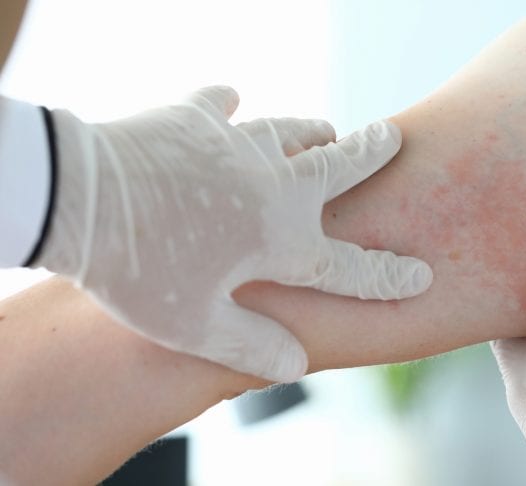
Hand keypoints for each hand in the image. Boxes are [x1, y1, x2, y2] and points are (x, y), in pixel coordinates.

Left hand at [37, 86, 432, 381]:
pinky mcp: (195, 118)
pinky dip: (229, 104)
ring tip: (327, 130)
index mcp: (281, 242)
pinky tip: (232, 101)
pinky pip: (221, 104)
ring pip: (292, 130)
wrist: (82, 200)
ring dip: (313, 131)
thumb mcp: (195, 328)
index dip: (390, 276)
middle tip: (393, 136)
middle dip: (372, 153)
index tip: (423, 274)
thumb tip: (298, 363)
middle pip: (340, 166)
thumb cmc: (141, 272)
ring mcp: (237, 145)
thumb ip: (253, 345)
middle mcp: (274, 187)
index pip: (351, 267)